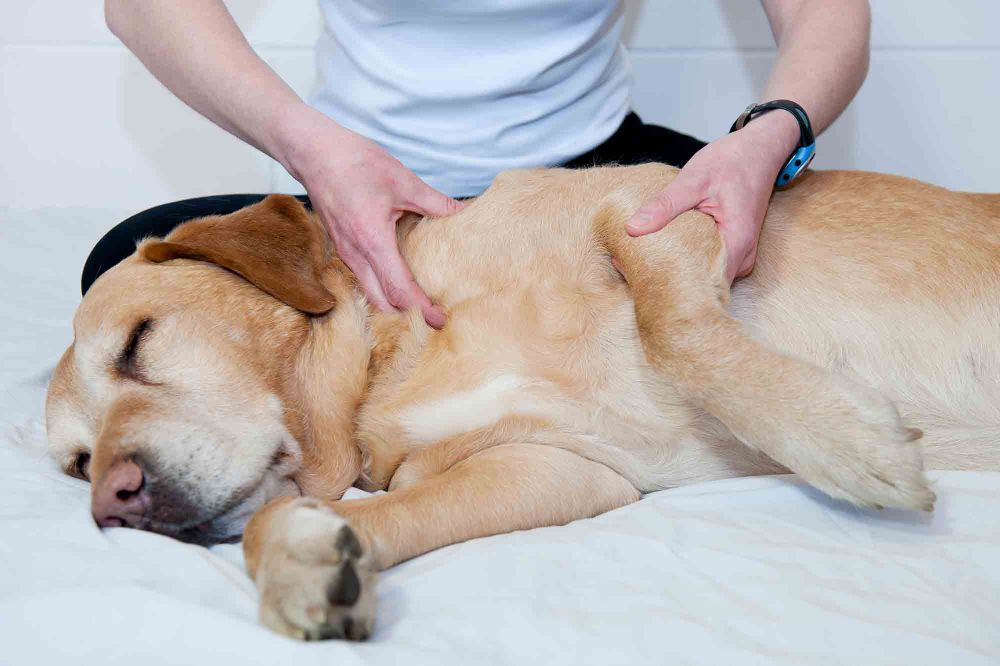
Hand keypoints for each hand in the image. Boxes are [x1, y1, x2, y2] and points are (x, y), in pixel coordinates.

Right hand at [275, 104, 463, 327]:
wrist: (314, 153)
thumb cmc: (355, 162)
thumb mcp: (402, 180)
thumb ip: (435, 202)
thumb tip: (463, 212)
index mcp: (373, 241)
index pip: (399, 290)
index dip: (421, 310)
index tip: (440, 320)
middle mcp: (356, 254)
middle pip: (383, 303)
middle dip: (408, 316)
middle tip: (435, 320)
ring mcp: (346, 254)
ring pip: (370, 294)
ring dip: (394, 306)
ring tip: (420, 307)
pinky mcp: (342, 248)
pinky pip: (363, 280)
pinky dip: (381, 291)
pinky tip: (398, 284)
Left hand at [626, 111, 799, 282]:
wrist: (760, 149)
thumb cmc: (733, 161)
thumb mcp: (694, 179)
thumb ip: (665, 205)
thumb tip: (632, 228)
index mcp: (736, 243)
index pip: (702, 284)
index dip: (670, 283)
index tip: (640, 278)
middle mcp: (741, 257)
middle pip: (701, 283)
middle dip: (668, 278)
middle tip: (632, 267)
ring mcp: (738, 255)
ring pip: (703, 274)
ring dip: (676, 268)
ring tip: (642, 260)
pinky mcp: (731, 248)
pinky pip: (706, 261)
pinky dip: (685, 256)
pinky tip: (662, 249)